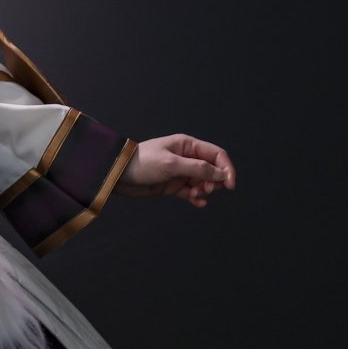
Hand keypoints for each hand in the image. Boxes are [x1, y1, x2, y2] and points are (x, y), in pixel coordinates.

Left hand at [115, 134, 235, 206]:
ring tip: (196, 195)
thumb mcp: (171, 164)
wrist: (117, 175)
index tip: (229, 185)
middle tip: (206, 190)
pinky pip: (191, 192)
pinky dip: (196, 197)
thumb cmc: (142, 163)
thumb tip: (222, 174)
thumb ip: (198, 169)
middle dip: (214, 181)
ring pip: (203, 182)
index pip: (216, 155)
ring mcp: (179, 172)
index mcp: (187, 146)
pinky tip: (198, 202)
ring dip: (204, 190)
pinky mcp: (172, 185)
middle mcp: (186, 157)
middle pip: (212, 169)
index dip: (226, 168)